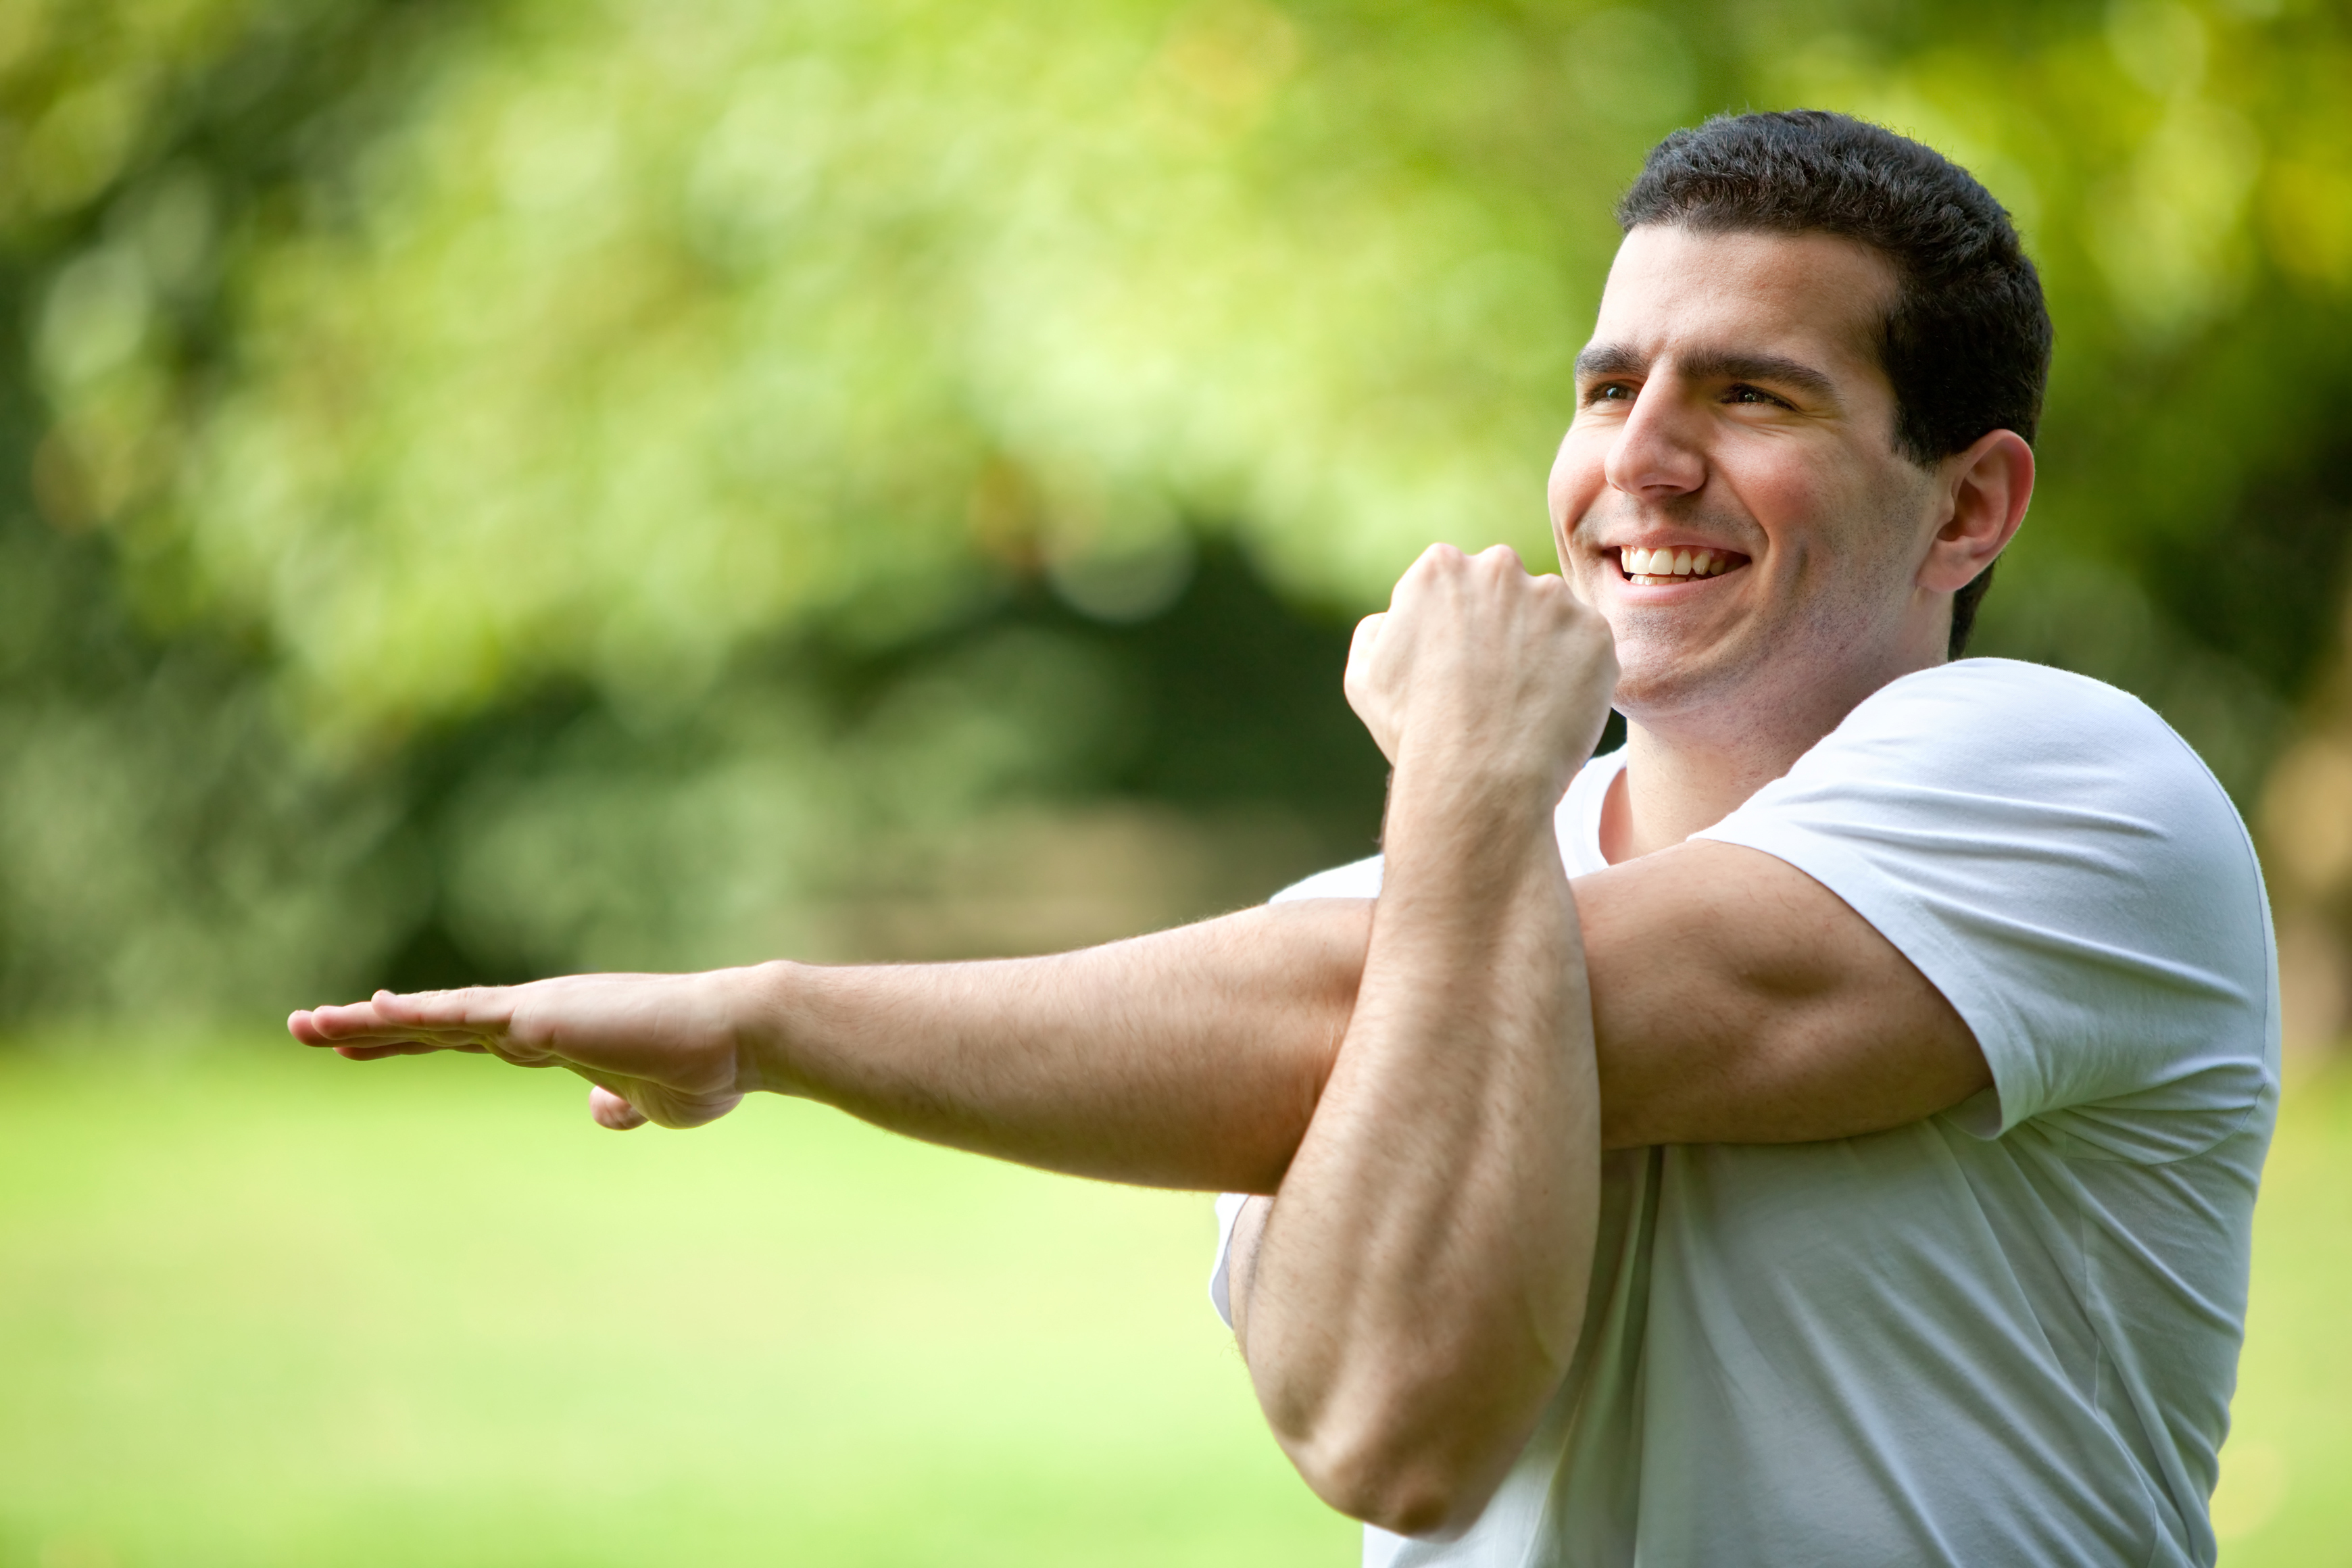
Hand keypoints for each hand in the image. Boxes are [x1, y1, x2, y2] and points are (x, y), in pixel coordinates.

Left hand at [287, 971, 761, 1129]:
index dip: (414, 1036)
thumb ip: (619, 1103)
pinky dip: (413, 1014)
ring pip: (435, 1016)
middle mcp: (537, 1017)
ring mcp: (536, 1013)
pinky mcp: (543, 1017)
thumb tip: (597, 1110)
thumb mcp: (654, 1103)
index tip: (363, 1038)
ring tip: (308, 1024)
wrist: (739, 1037)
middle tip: (305, 1027)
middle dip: (371, 1028)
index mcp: (557, 1038)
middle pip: (435, 1021)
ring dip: (368, 1021)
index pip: (468, 1035)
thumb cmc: (708, 1068)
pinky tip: (369, 1012)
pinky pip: (463, 1016)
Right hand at [1343, 543, 1616, 795]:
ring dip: (1542, 648)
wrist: (1478, 780)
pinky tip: (1551, 710)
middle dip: (1501, 626)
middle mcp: (1499, 568)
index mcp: (1440, 569)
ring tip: (1524, 702)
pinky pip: (1588, 649)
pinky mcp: (1596, 632)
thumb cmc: (1414, 732)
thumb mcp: (1365, 676)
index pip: (1453, 583)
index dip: (1453, 627)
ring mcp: (1553, 598)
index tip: (1455, 664)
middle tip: (1493, 683)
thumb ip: (1378, 629)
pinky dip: (1576, 675)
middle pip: (1504, 590)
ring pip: (1551, 617)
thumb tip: (1396, 618)